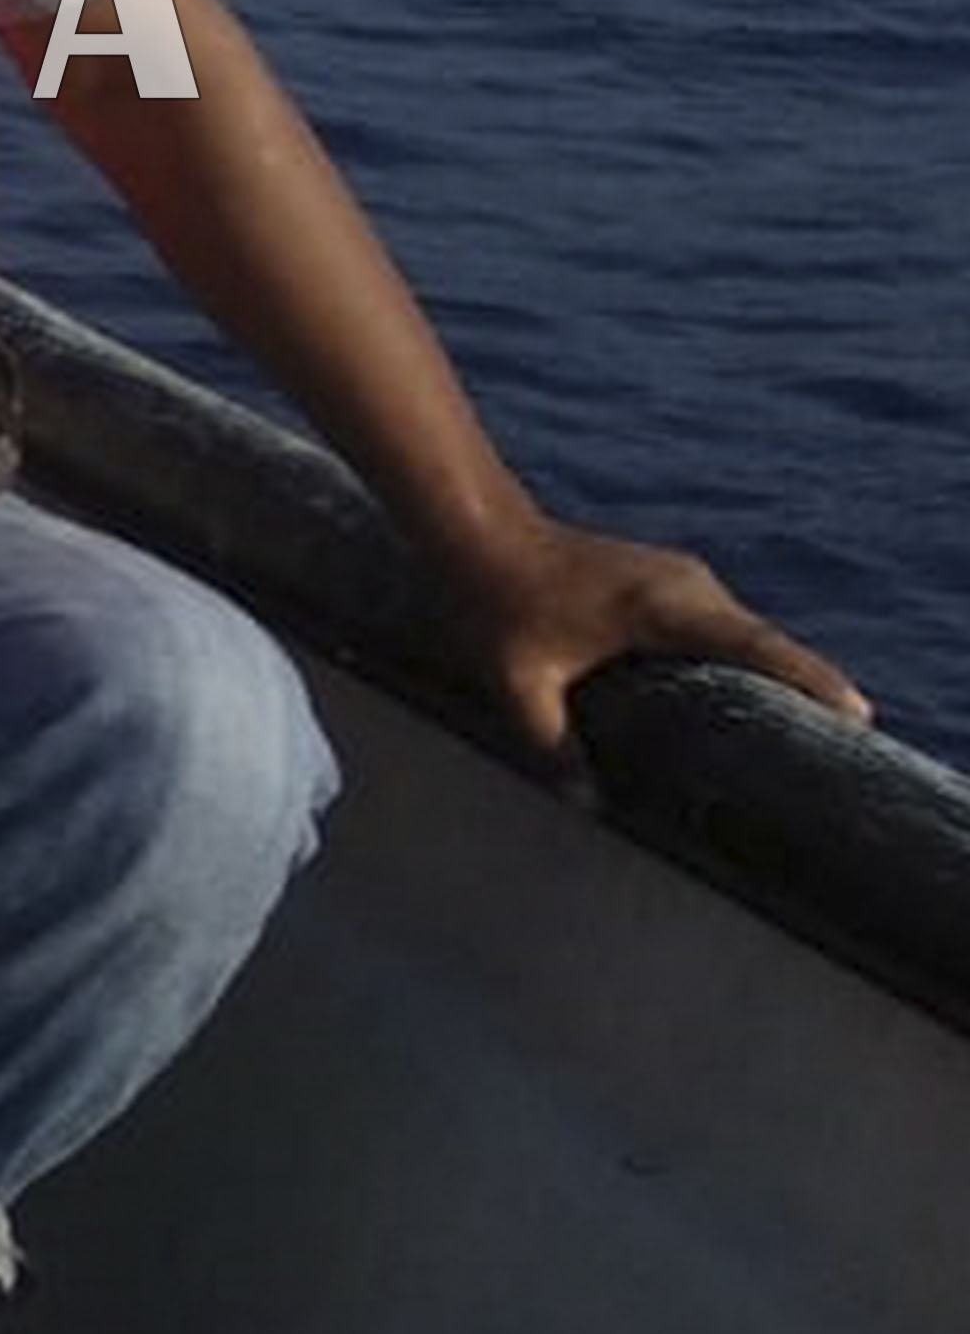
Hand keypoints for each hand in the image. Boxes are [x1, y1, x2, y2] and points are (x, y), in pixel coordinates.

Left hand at [436, 510, 867, 766]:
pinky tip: (751, 696)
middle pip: (764, 644)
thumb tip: (589, 804)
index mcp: (665, 606)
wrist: (475, 529)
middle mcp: (688, 586)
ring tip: (812, 730)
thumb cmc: (495, 604)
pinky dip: (744, 657)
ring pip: (745, 633)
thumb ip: (552, 744)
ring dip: (775, 672)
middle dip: (807, 687)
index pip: (756, 646)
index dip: (810, 680)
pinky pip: (723, 625)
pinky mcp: (670, 580)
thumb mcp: (518, 683)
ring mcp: (683, 578)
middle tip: (848, 744)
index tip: (858, 714)